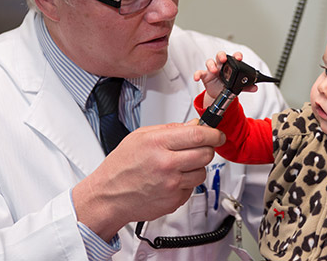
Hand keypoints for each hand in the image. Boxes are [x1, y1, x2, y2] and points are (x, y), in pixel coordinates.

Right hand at [72, 122, 222, 240]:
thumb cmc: (121, 166)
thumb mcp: (139, 137)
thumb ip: (170, 129)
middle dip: (208, 149)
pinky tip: (171, 180)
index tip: (217, 134)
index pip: (198, 135)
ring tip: (180, 166)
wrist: (109, 196)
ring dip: (196, 167)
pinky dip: (186, 183)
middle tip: (201, 148)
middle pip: (206, 153)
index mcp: (157, 144)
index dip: (213, 133)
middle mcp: (166, 164)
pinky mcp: (174, 200)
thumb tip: (194, 125)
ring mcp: (172, 184)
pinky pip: (192, 188)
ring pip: (202, 172)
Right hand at [193, 51, 255, 108]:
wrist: (219, 94)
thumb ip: (246, 86)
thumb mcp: (238, 87)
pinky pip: (200, 73)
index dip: (236, 55)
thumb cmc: (228, 85)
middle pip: (220, 55)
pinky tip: (197, 78)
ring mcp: (212, 70)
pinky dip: (197, 74)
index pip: (234, 57)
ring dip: (211, 65)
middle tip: (224, 59)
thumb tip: (255, 88)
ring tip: (214, 70)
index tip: (239, 58)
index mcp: (231, 66)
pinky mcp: (205, 76)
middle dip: (222, 55)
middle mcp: (221, 65)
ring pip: (210, 62)